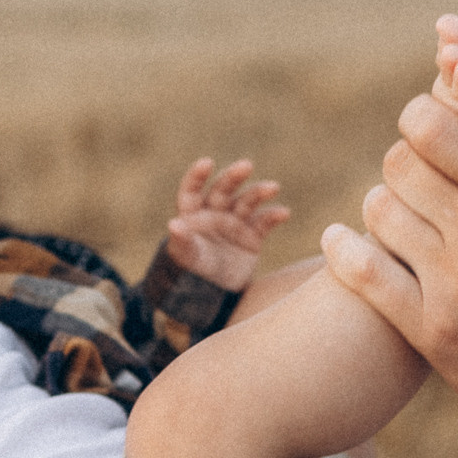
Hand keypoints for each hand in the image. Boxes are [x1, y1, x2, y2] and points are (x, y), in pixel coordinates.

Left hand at [167, 157, 290, 291]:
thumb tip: (174, 224)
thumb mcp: (185, 257)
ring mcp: (234, 222)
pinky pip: (264, 221)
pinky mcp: (253, 235)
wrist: (216, 294)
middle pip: (223, 189)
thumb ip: (181, 240)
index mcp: (192, 213)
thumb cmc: (192, 272)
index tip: (207, 164)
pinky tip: (284, 213)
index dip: (198, 175)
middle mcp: (214, 212)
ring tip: (273, 188)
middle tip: (246, 165)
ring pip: (247, 201)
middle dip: (234, 176)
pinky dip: (274, 216)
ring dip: (259, 192)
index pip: (192, 189)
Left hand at [325, 77, 457, 457]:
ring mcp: (455, 286)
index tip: (428, 129)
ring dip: (382, 205)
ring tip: (400, 214)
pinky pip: (365, 275)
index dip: (421, 117)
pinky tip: (341, 241)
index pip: (436, 127)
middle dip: (404, 159)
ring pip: (378, 211)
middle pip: (400, 163)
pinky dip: (344, 252)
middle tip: (414, 173)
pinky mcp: (432, 332)